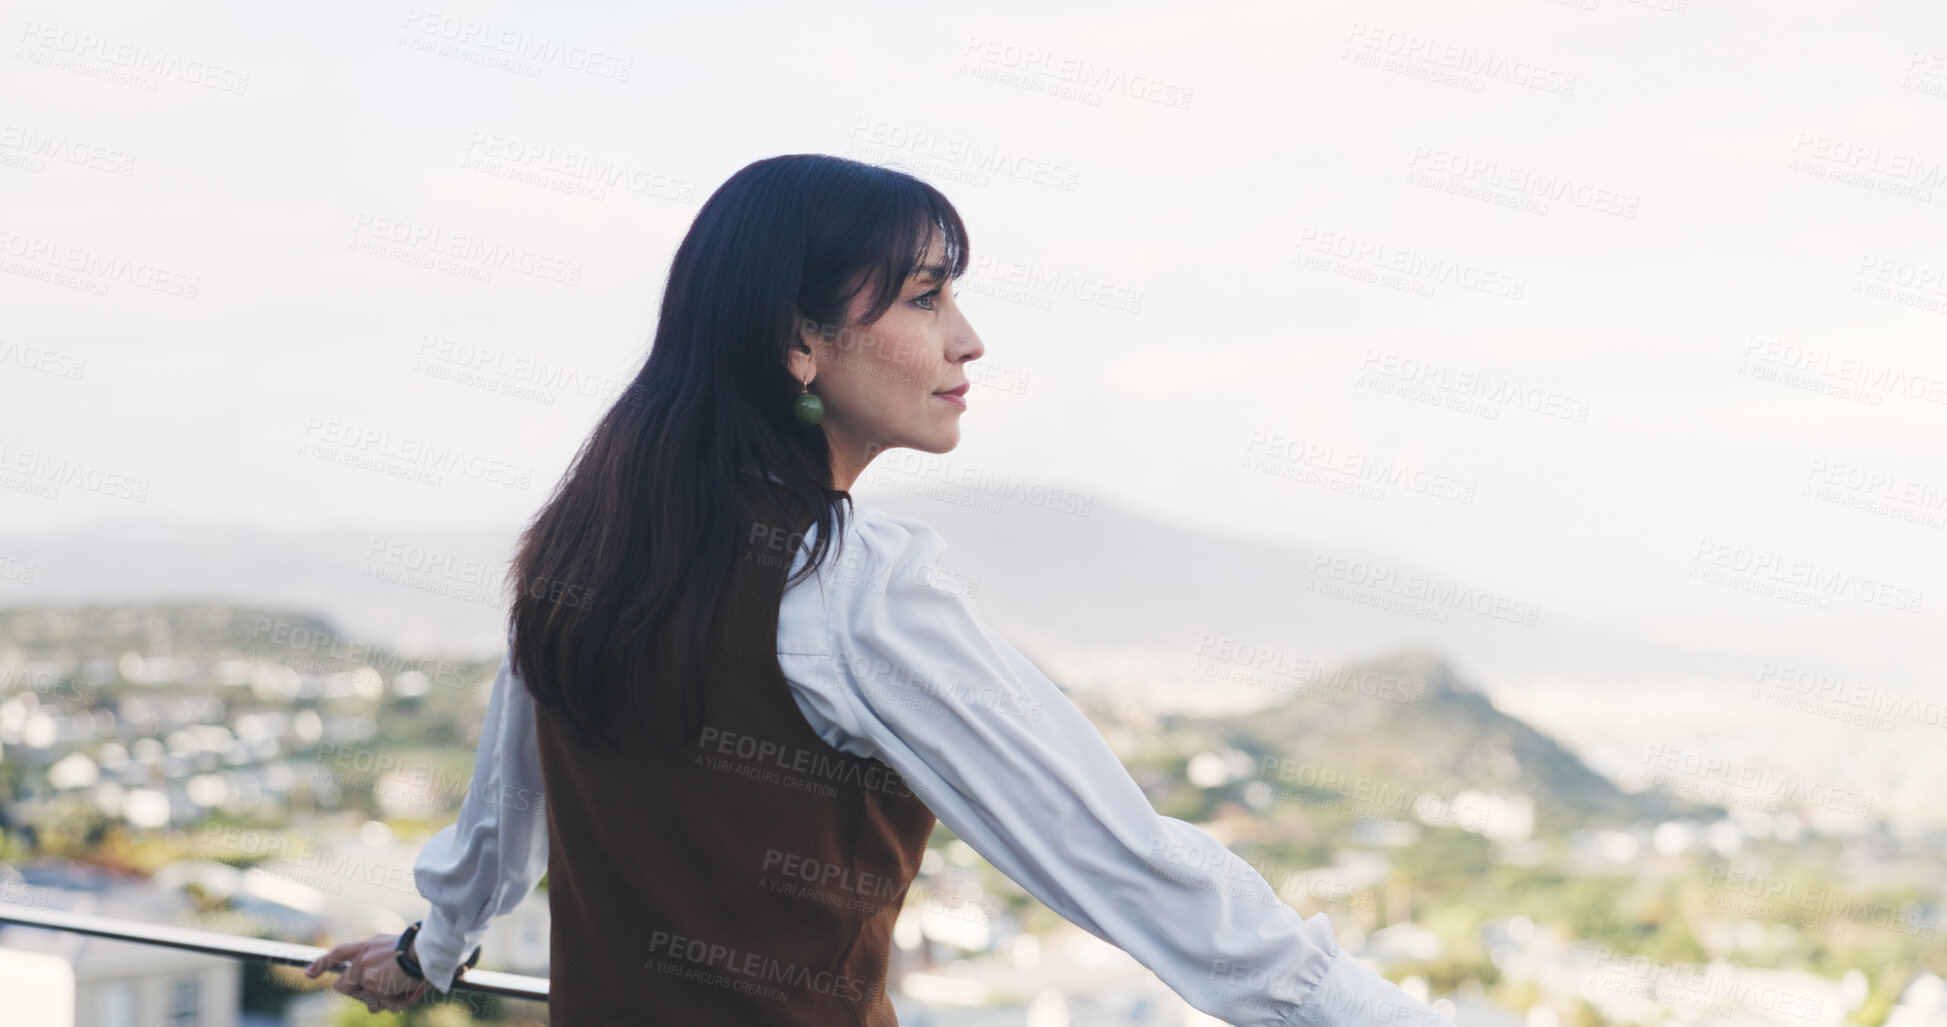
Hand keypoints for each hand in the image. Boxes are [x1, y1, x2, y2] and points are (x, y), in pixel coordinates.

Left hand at [304, 933, 430, 1013]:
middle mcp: (362, 958)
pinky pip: (381, 1004)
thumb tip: (372, 989)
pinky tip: (407, 992)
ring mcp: (366, 972)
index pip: (338, 953)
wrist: (429, 951)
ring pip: (366, 1000)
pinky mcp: (374, 984)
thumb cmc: (419, 951)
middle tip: (379, 991)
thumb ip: (376, 960)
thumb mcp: (393, 948)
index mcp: (367, 946)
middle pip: (343, 986)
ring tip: (401, 988)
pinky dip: (395, 1003)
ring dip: (382, 1000)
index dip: (321, 963)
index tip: (308, 974)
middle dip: (359, 994)